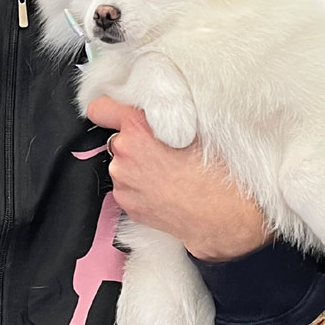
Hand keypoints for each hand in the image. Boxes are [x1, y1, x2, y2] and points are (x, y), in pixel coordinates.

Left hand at [87, 95, 270, 261]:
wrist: (224, 216)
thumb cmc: (216, 171)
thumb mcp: (195, 126)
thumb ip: (164, 114)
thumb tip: (153, 108)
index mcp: (137, 127)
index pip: (100, 108)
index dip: (108, 110)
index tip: (113, 113)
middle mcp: (124, 152)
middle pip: (117, 138)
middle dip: (134, 142)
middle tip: (163, 150)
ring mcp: (123, 181)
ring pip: (123, 165)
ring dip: (137, 167)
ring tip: (169, 174)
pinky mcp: (127, 204)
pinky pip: (128, 188)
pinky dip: (140, 188)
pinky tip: (165, 191)